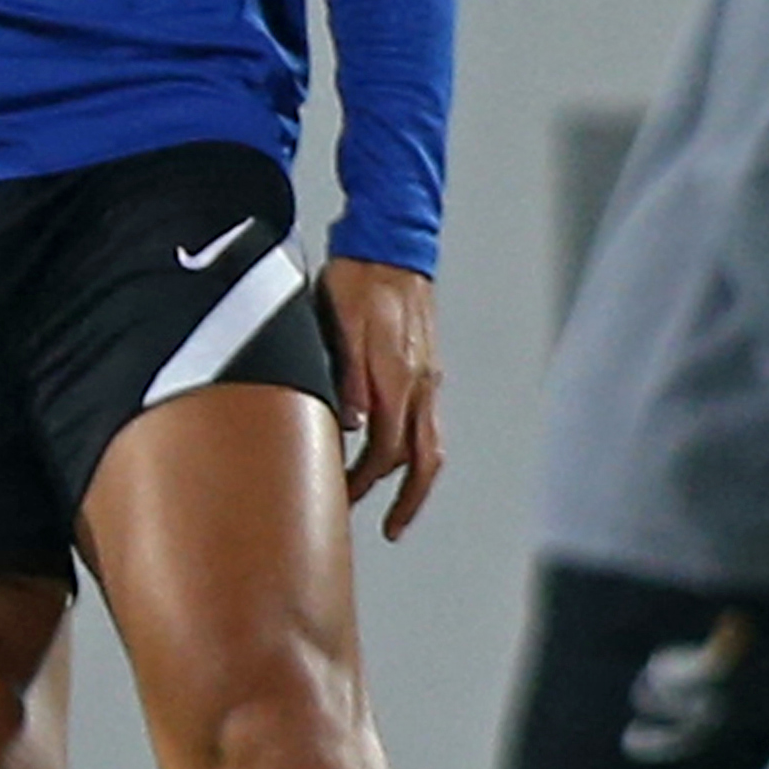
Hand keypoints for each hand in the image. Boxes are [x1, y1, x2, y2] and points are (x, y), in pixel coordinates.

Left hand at [322, 258, 445, 538]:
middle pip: (423, 457)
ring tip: (395, 507)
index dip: (367, 481)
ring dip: (414, 480)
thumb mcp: (338, 320)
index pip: (388, 448)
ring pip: (430, 443)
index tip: (345, 499)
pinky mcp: (425, 368)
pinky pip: (427, 422)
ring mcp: (428, 376)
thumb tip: (350, 424)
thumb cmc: (359, 277)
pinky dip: (414, 449)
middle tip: (386, 527)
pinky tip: (395, 455)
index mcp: (398, 374)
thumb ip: (347, 373)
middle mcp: (421, 381)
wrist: (390, 241)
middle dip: (406, 499)